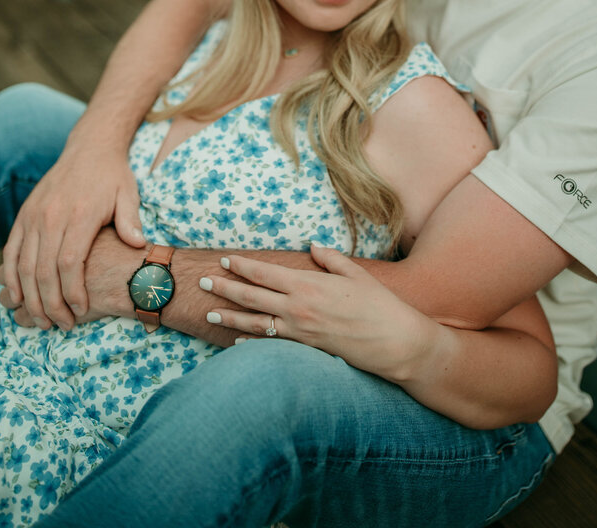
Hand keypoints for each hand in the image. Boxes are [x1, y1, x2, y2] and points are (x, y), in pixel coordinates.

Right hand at [1, 138, 145, 330]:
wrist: (89, 148)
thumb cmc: (112, 176)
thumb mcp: (128, 194)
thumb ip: (130, 221)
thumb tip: (138, 245)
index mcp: (80, 214)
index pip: (70, 263)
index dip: (72, 292)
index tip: (80, 311)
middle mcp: (52, 216)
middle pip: (44, 270)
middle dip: (51, 304)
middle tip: (61, 325)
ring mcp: (33, 216)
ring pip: (24, 265)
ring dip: (29, 297)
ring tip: (41, 319)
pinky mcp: (23, 216)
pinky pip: (11, 251)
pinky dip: (11, 277)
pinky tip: (16, 297)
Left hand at [202, 242, 434, 382]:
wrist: (394, 342)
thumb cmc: (379, 304)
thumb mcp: (356, 272)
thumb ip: (330, 258)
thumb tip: (312, 246)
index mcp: (308, 283)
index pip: (265, 273)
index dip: (242, 266)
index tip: (225, 260)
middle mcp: (298, 307)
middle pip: (252, 296)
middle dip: (225, 288)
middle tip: (203, 282)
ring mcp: (299, 331)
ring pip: (256, 323)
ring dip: (230, 317)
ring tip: (209, 314)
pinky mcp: (305, 350)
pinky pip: (272, 344)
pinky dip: (252, 342)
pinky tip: (236, 342)